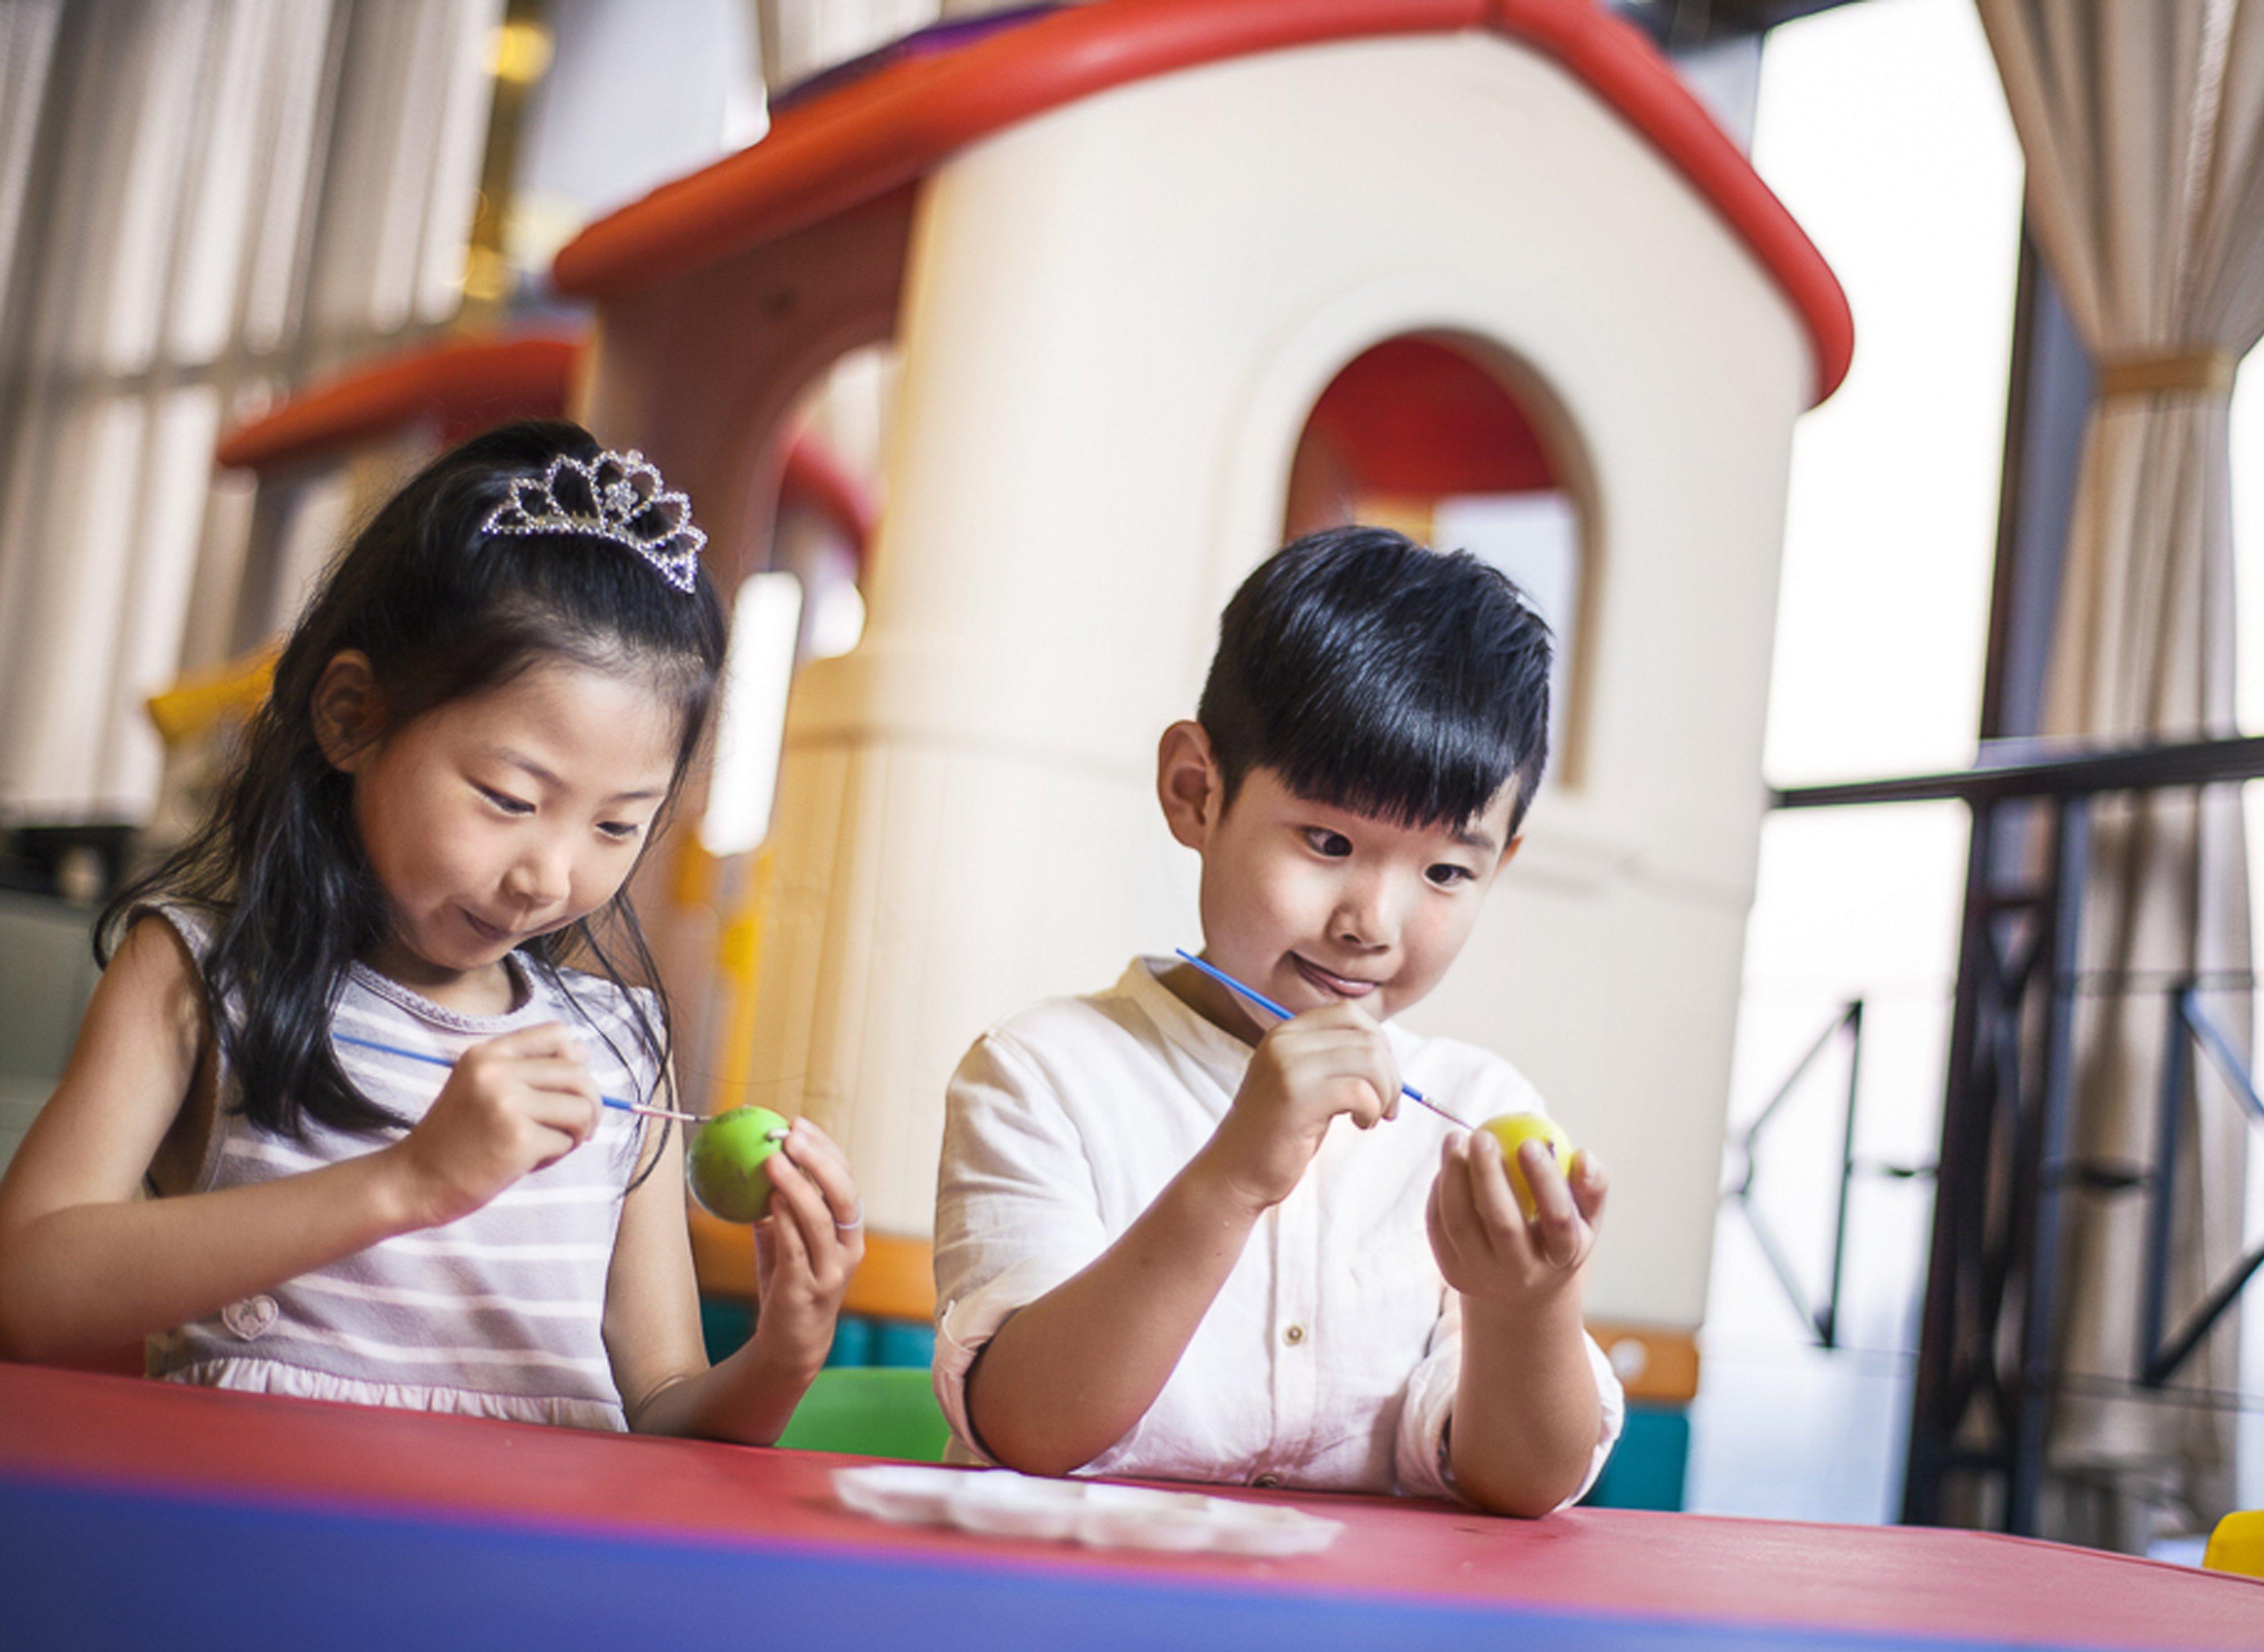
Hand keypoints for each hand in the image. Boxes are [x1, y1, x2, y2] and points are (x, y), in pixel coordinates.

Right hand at [386, 1023, 600, 1227]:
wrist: (414, 1180)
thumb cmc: (456, 1138)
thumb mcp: (482, 1087)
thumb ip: (528, 1067)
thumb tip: (583, 1049)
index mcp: (488, 1053)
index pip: (557, 1034)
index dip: (576, 1060)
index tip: (568, 1088)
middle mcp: (497, 1071)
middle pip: (578, 1073)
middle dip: (590, 1103)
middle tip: (579, 1128)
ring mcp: (507, 1103)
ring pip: (582, 1107)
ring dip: (579, 1130)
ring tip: (553, 1143)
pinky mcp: (518, 1139)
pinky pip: (566, 1141)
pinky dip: (557, 1155)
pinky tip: (528, 1162)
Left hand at [750, 1117, 864, 1376]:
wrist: (790, 1344)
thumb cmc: (788, 1283)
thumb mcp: (786, 1239)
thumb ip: (778, 1207)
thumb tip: (752, 1163)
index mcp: (849, 1230)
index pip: (845, 1178)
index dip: (824, 1147)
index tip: (797, 1123)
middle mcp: (849, 1247)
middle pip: (843, 1194)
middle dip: (819, 1159)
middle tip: (790, 1135)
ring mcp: (832, 1269)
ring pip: (821, 1219)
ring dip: (798, 1185)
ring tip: (773, 1161)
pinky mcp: (809, 1288)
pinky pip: (797, 1247)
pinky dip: (785, 1221)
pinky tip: (769, 1200)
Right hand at [1199, 1002, 1398, 1212]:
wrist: (1235, 1171)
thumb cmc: (1278, 1132)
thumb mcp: (1301, 1082)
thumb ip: (1330, 1058)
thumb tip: (1384, 1049)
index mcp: (1285, 1033)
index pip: (1350, 1014)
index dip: (1378, 1043)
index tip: (1380, 1078)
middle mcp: (1284, 1041)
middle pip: (1368, 1037)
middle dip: (1391, 1074)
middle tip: (1386, 1106)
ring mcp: (1288, 1066)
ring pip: (1370, 1060)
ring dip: (1385, 1093)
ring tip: (1372, 1116)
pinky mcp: (1296, 1097)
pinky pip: (1360, 1090)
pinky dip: (1372, 1109)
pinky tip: (1360, 1124)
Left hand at [1427, 1129, 1606, 1309]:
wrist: (1520, 1287)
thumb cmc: (1556, 1233)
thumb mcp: (1584, 1216)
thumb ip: (1591, 1184)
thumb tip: (1582, 1156)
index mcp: (1561, 1256)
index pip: (1557, 1219)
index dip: (1545, 1179)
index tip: (1530, 1142)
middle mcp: (1522, 1273)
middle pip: (1502, 1224)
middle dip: (1489, 1175)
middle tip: (1482, 1135)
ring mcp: (1482, 1276)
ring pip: (1459, 1223)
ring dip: (1453, 1176)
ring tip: (1456, 1139)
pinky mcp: (1450, 1272)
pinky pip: (1437, 1225)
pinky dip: (1439, 1191)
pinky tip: (1448, 1164)